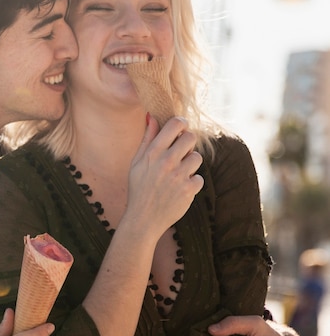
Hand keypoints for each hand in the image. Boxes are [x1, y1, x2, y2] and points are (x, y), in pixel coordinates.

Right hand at [127, 116, 203, 235]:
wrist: (143, 219)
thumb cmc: (138, 189)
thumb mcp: (136, 163)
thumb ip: (147, 139)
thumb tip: (152, 116)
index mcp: (152, 153)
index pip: (175, 124)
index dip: (181, 123)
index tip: (180, 129)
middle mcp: (166, 162)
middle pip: (191, 137)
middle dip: (187, 143)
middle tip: (180, 152)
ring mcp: (179, 176)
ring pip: (197, 158)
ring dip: (190, 164)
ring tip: (179, 173)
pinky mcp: (189, 190)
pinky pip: (199, 178)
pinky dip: (192, 183)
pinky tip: (179, 189)